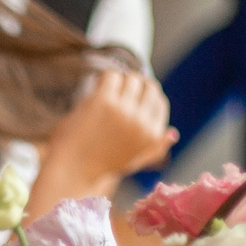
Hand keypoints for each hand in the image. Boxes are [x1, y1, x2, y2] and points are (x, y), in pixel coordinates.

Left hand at [45, 69, 174, 187]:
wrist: (72, 170)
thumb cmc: (100, 166)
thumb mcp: (134, 160)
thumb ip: (155, 147)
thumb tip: (173, 132)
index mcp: (152, 136)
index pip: (159, 103)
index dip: (146, 95)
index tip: (132, 95)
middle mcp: (142, 122)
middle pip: (148, 87)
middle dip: (135, 84)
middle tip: (118, 88)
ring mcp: (124, 110)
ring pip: (130, 79)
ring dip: (118, 80)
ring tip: (105, 89)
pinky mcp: (104, 101)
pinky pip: (111, 75)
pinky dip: (104, 77)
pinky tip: (96, 85)